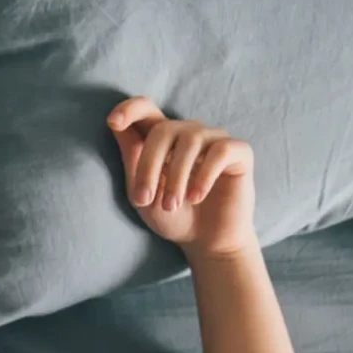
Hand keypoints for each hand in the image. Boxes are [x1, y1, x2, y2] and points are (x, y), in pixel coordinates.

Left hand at [107, 97, 256, 258]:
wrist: (208, 243)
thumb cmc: (174, 218)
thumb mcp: (143, 194)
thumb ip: (132, 161)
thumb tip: (115, 124)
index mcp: (163, 140)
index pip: (146, 109)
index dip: (130, 109)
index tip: (113, 122)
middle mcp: (189, 133)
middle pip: (163, 129)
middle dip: (148, 165)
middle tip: (143, 200)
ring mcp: (215, 140)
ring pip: (191, 138)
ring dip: (176, 176)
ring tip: (171, 206)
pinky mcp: (239, 153)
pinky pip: (220, 151)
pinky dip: (204, 175)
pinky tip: (195, 197)